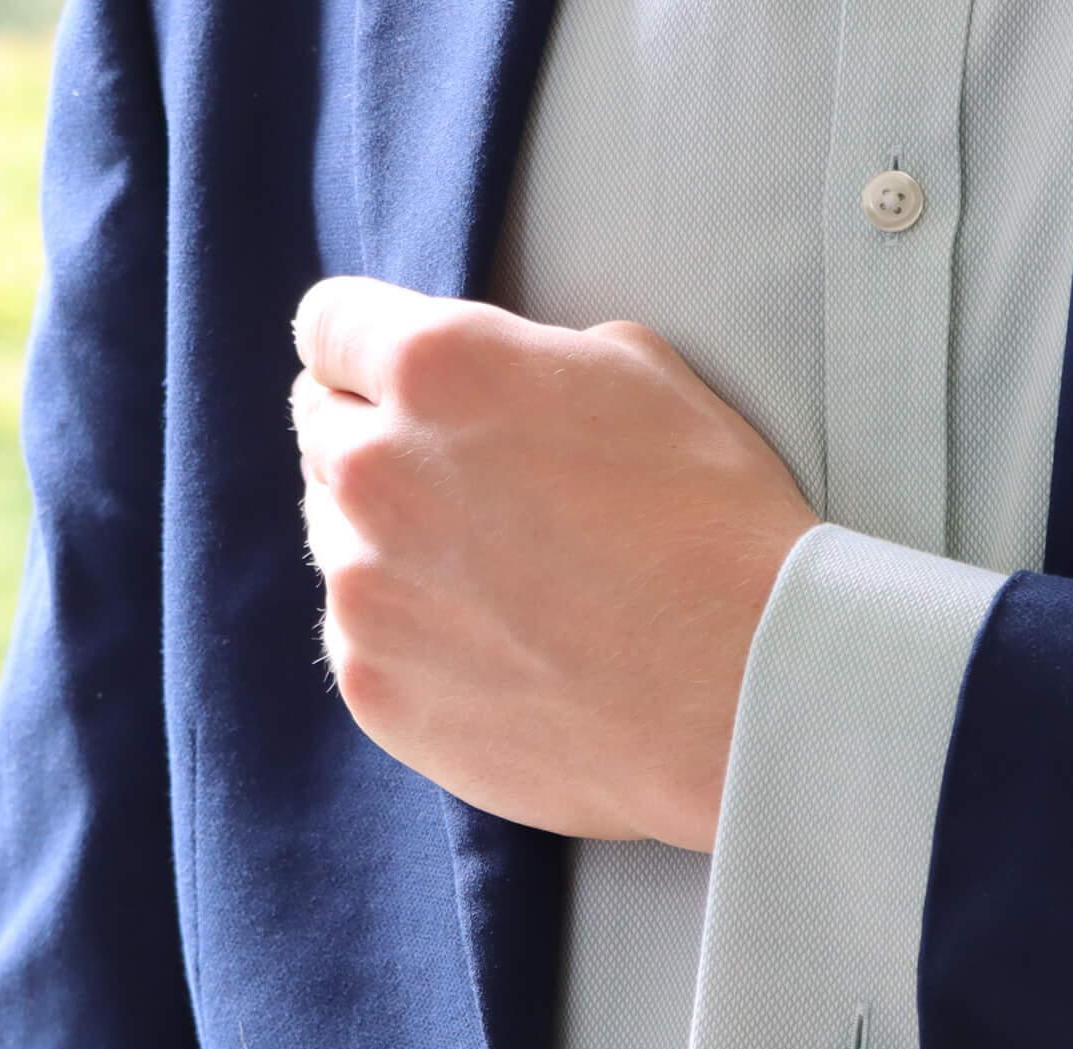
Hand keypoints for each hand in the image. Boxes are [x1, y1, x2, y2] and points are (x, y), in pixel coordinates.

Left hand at [288, 277, 820, 849]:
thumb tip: (497, 385)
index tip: (396, 383)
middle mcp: (375, 472)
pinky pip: (365, 644)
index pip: (329, 328)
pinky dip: (415, 643)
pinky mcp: (379, 692)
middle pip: (325, 434)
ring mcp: (365, 594)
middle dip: (386, 446)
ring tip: (502, 585)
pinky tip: (503, 653)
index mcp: (434, 369)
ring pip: (338, 543)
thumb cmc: (717, 532)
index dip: (369, 350)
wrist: (747, 696)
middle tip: (473, 494)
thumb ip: (529, 361)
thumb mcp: (642, 377)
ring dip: (395, 548)